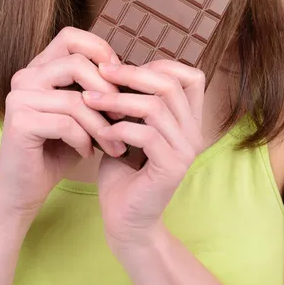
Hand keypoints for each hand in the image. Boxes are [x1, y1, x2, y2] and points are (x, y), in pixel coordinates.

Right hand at [0, 27, 126, 223]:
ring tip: (113, 144)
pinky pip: (65, 124)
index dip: (100, 51)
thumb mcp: (81, 112)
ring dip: (101, 125)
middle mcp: (25, 76)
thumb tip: (130, 72)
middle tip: (123, 116)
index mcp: (39, 67)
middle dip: (107, 91)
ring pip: (75, 99)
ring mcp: (18, 97)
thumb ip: (96, 89)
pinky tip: (87, 153)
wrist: (25, 189)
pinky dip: (83, 140)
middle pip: (76, 64)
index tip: (120, 79)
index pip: (71, 37)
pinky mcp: (18, 122)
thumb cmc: (58, 147)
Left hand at [82, 59, 205, 251]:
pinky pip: (147, 135)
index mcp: (188, 119)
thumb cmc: (122, 170)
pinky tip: (101, 133)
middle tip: (100, 72)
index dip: (157, 65)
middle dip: (131, 74)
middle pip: (170, 84)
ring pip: (155, 107)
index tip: (121, 68)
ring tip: (90, 100)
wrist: (125, 220)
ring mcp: (185, 150)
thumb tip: (112, 66)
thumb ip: (130, 101)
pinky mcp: (171, 168)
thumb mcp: (128, 127)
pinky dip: (119, 129)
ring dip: (117, 100)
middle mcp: (194, 132)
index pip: (190, 76)